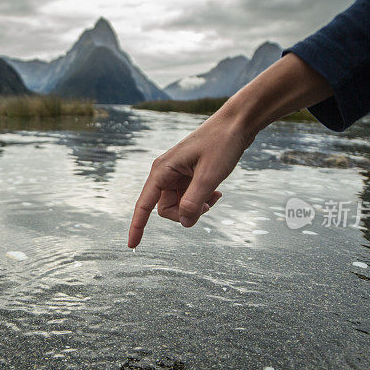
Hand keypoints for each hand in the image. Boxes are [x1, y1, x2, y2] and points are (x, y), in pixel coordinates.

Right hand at [126, 54, 333, 247]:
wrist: (237, 123)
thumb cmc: (222, 143)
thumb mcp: (209, 175)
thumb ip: (194, 201)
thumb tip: (185, 223)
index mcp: (163, 170)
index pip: (144, 205)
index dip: (137, 226)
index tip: (132, 246)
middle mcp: (165, 173)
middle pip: (166, 210)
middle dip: (186, 214)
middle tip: (208, 205)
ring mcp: (177, 175)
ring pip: (179, 206)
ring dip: (197, 207)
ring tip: (215, 195)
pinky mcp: (188, 176)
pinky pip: (190, 198)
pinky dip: (202, 200)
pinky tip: (217, 192)